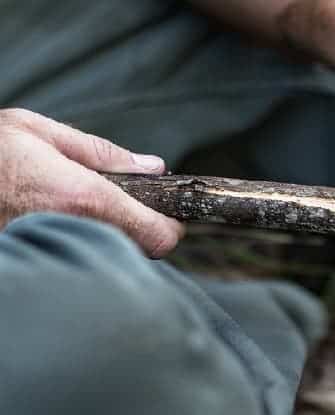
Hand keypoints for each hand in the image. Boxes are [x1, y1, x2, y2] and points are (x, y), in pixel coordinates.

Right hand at [0, 108, 183, 256]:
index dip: (170, 227)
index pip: (156, 236)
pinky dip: (86, 242)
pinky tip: (68, 219)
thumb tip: (152, 166)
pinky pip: (80, 256)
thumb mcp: (39, 131)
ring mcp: (55, 248)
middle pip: (137, 251)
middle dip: (144, 229)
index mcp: (84, 197)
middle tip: (133, 206)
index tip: (170, 214)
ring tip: (93, 208)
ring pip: (110, 254)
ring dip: (115, 235)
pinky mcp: (36, 256)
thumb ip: (101, 152)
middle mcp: (74, 231)